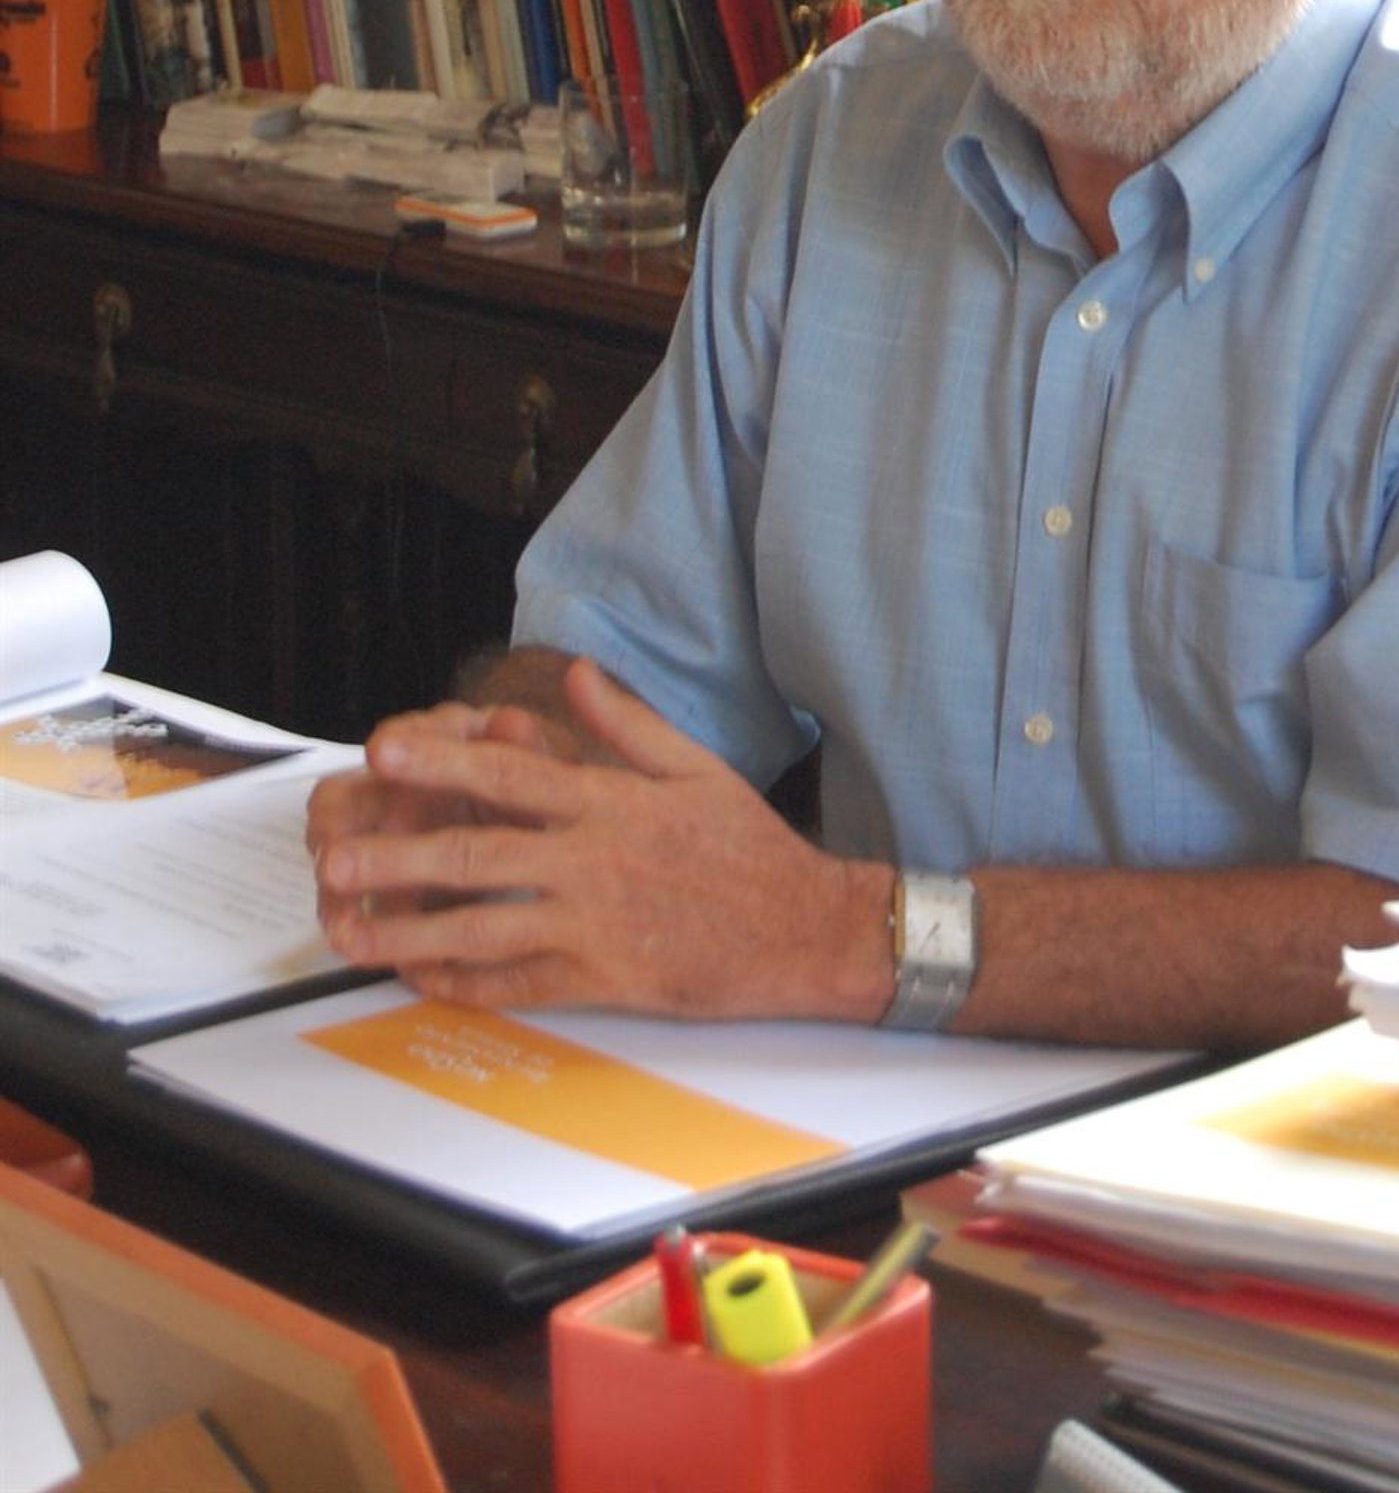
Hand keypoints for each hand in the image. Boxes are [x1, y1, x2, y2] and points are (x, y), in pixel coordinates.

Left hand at [310, 659, 890, 1021]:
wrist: (803, 929)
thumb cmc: (748, 848)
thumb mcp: (695, 767)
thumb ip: (626, 724)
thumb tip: (577, 675)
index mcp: (610, 802)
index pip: (509, 771)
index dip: (441, 759)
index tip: (384, 748)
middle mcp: (592, 861)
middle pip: (477, 854)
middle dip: (396, 853)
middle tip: (335, 854)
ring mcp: (594, 924)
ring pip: (483, 926)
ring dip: (410, 928)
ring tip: (352, 927)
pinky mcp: (603, 979)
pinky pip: (519, 984)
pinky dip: (466, 983)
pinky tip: (422, 978)